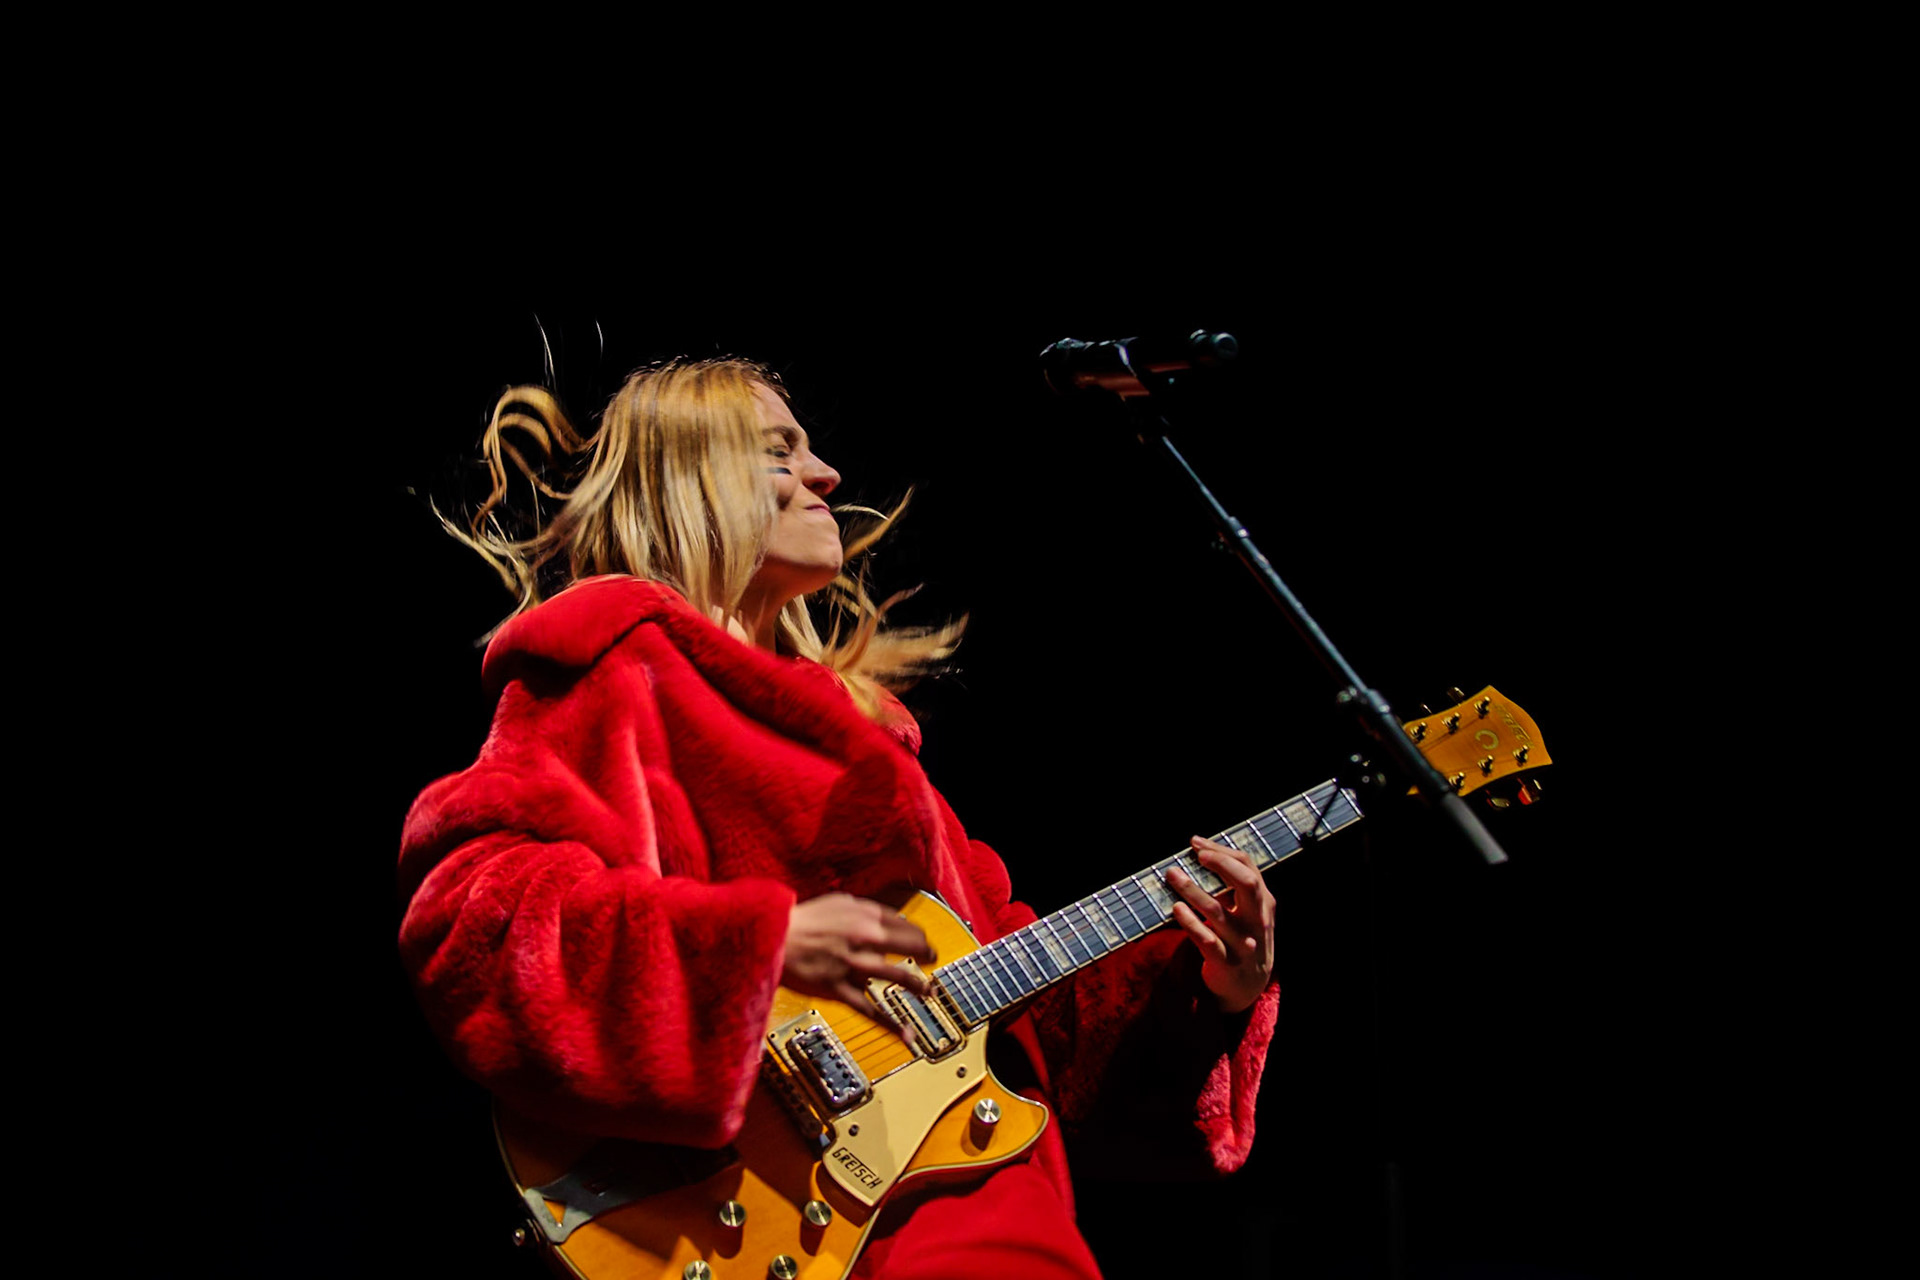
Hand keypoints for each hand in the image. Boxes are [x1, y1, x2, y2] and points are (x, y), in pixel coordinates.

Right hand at [782, 893, 936, 1012]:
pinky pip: (870, 1011)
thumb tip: (880, 916)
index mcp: (864, 916)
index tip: (921, 940)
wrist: (771, 936)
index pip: (904, 925)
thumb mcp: (836, 903)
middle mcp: (864, 939)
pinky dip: (891, 1026)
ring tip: (928, 991)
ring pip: (897, 977)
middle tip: (932, 960)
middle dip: (926, 954)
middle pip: (910, 947)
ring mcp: (854, 966)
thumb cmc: (800, 920)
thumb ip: (861, 910)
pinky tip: (906, 1035)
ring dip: (918, 986)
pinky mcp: (839, 990)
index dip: (917, 934)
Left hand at [1165, 837, 1275, 1013]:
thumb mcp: (1248, 913)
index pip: (1249, 868)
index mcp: (1264, 903)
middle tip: (1196, 855)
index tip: (1196, 843)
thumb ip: (1232, 887)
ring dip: (1192, 890)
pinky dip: (1190, 923)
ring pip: (1218, 911)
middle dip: (1220, 864)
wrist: (1247, 986)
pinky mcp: (1226, 962)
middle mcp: (1257, 921)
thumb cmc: (1242, 938)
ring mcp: (1243, 943)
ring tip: (1172, 875)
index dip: (1222, 851)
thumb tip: (1200, 853)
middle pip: (1246, 883)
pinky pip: (1207, 940)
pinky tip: (1177, 908)